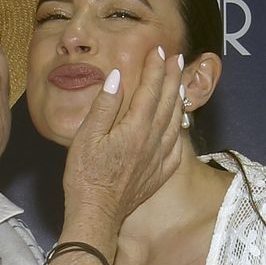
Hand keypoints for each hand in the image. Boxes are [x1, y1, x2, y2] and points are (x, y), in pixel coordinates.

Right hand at [63, 46, 184, 222]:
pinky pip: (176, 148)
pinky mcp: (158, 174)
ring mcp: (158, 159)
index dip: (155, 69)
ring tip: (180, 84)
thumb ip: (104, 105)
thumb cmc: (85, 175)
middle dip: (172, 77)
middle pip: (167, 103)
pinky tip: (179, 127)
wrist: (96, 213)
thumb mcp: (86, 136)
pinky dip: (180, 131)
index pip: (150, 90)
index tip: (158, 51)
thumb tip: (117, 77)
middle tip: (177, 58)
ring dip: (179, 100)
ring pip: (175, 123)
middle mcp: (152, 141)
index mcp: (135, 128)